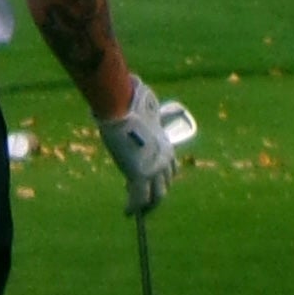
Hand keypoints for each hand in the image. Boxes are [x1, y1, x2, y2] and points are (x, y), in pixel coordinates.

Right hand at [97, 80, 192, 215]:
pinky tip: (127, 213)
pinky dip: (133, 208)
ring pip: (156, 195)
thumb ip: (140, 105)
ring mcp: (154, 169)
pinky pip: (138, 198)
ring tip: (138, 211)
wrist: (122, 109)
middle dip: (156, 193)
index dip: (161, 175)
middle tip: (145, 200)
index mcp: (166, 144)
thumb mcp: (141, 104)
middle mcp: (164, 159)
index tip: (149, 179)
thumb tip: (131, 81)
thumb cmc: (129, 102)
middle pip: (166, 184)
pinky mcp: (140, 176)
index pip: (170, 167)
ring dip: (147, 205)